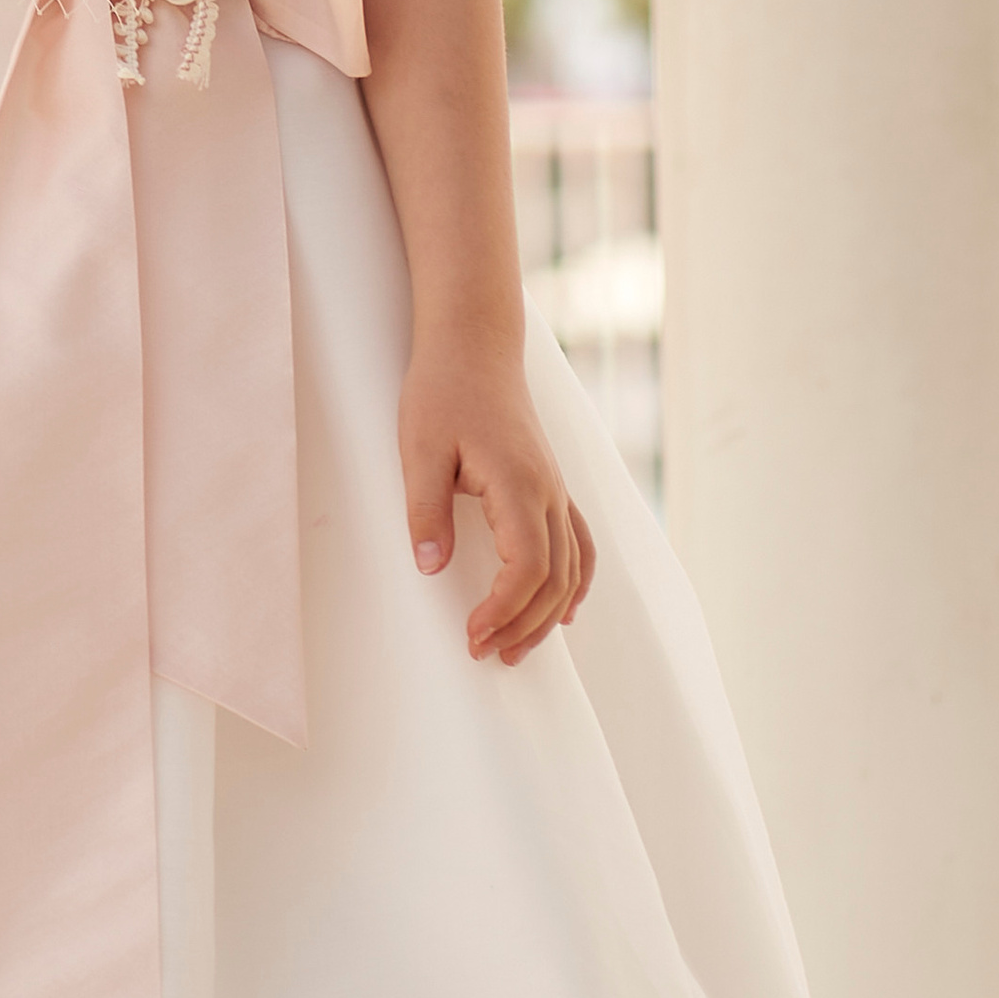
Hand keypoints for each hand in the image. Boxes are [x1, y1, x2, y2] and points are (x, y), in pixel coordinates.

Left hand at [401, 335, 596, 664]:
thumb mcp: (419, 448)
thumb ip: (426, 510)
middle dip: (523, 626)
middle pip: (554, 580)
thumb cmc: (443, 390)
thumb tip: (430, 568)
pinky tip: (565, 609)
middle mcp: (547, 490)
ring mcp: (555, 487)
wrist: (473, 343)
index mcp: (518, 483)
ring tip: (515, 649)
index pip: (527, 569)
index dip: (503, 612)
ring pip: (571, 567)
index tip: (470, 635)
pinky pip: (579, 542)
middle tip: (483, 653)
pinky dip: (576, 582)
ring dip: (547, 614)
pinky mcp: (550, 483)